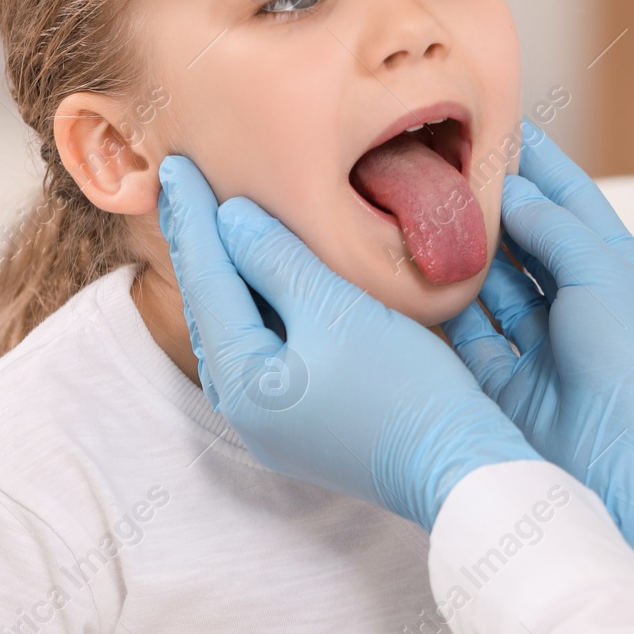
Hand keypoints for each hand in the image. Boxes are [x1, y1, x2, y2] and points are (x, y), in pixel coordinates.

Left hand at [157, 155, 536, 531]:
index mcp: (242, 382)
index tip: (175, 167)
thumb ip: (278, 259)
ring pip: (236, 328)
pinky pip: (265, 348)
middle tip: (181, 183)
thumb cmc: (405, 388)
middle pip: (212, 308)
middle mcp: (243, 410)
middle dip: (200, 244)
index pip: (206, 281)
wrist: (458, 466)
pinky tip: (266, 273)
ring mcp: (272, 422)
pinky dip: (259, 303)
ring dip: (227, 272)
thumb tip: (232, 218)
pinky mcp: (302, 422)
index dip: (193, 218)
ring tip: (216, 218)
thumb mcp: (338, 308)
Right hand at [443, 121, 633, 623]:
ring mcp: (535, 344)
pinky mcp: (500, 384)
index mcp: (611, 268)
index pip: (567, 198)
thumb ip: (551, 225)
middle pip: (519, 239)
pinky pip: (462, 335)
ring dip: (455, 249)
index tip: (492, 120)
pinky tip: (407, 269)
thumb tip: (509, 190)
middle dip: (481, 202)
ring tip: (413, 204)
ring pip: (485, 283)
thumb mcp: (604, 272)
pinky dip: (438, 305)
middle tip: (432, 160)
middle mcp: (572, 302)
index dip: (532, 159)